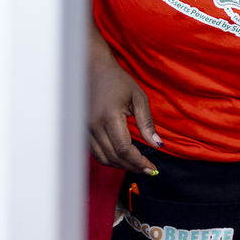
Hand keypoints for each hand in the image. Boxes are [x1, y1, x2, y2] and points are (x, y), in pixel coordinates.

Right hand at [88, 29, 159, 174]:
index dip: (139, 162)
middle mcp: (94, 126)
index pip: (124, 149)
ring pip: (103, 158)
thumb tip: (157, 144)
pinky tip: (122, 157)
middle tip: (148, 170)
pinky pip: (95, 152)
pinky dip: (110, 159)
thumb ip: (147, 123)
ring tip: (137, 165)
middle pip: (114, 157)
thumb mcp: (138, 98)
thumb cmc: (117, 81)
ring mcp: (85, 129)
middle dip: (132, 166)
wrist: (93, 69)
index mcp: (109, 117)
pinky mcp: (82, 130)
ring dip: (121, 165)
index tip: (151, 168)